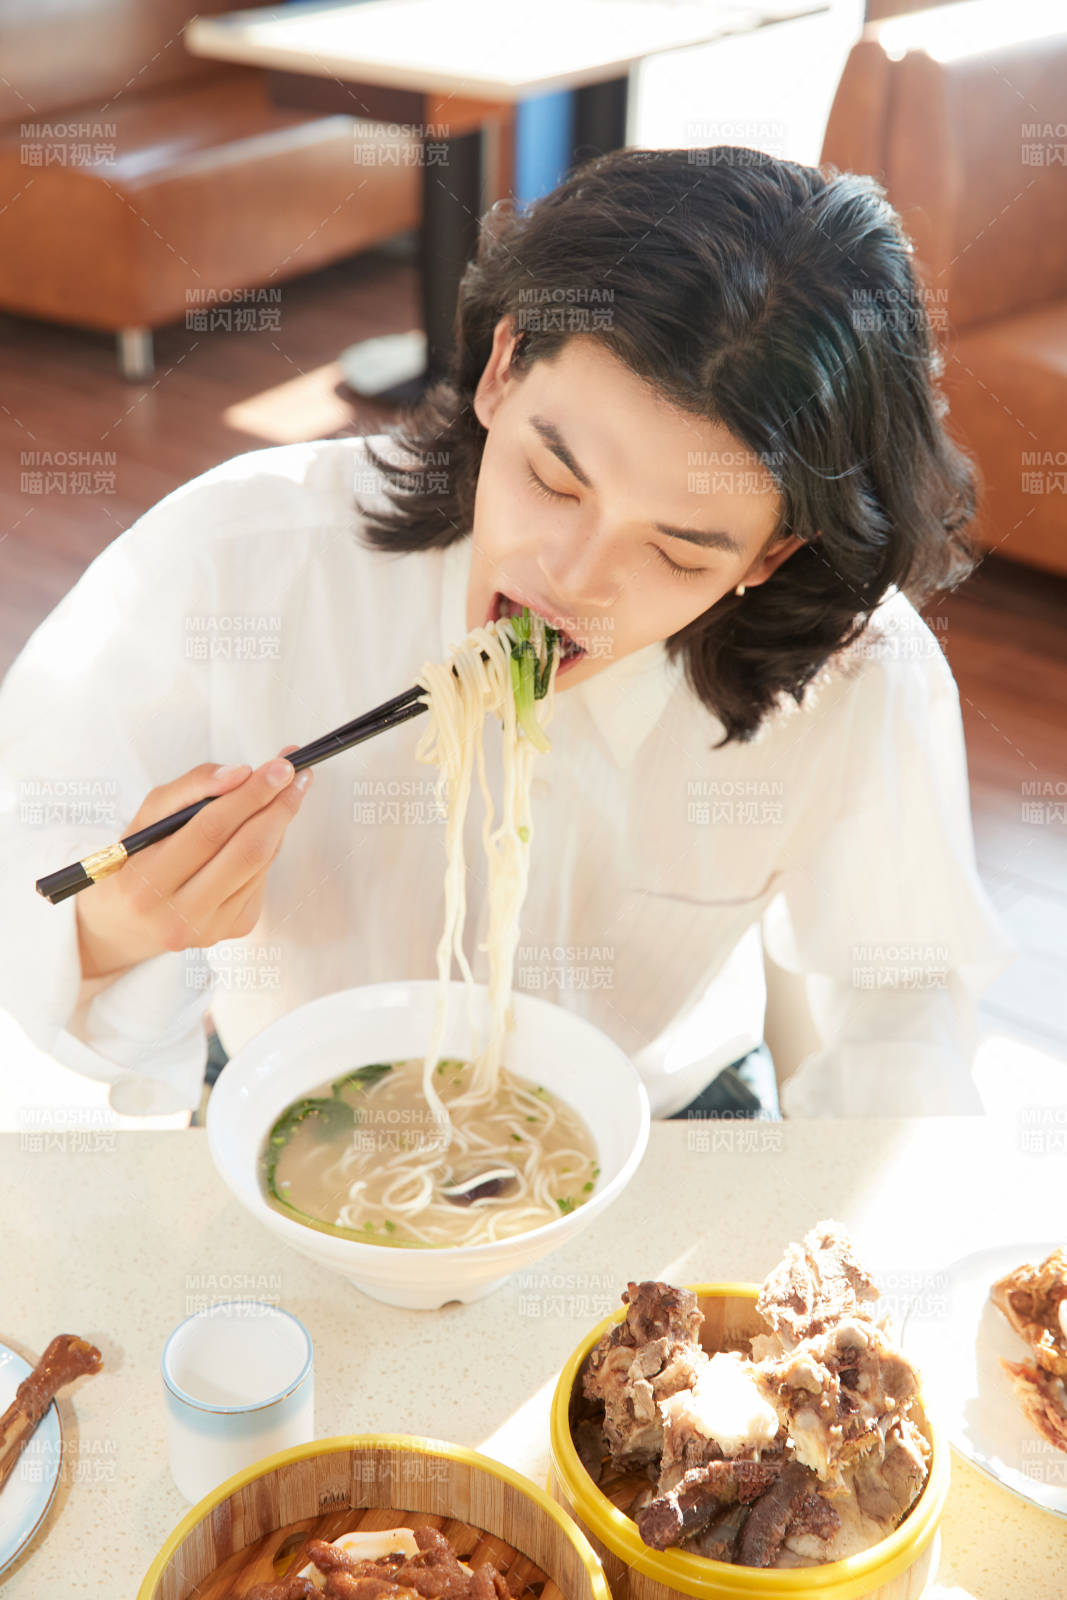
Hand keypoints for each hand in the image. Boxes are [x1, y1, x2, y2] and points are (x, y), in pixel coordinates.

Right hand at [75, 746, 312, 980]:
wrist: (127, 921)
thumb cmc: (137, 858)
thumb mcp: (147, 816)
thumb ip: (191, 788)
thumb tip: (242, 773)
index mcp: (147, 883)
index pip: (211, 830)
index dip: (251, 794)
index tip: (280, 765)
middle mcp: (179, 915)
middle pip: (247, 851)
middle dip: (278, 806)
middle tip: (296, 774)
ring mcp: (211, 928)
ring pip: (261, 864)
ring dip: (279, 823)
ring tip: (287, 792)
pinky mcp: (234, 930)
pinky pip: (261, 878)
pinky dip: (267, 847)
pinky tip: (263, 829)